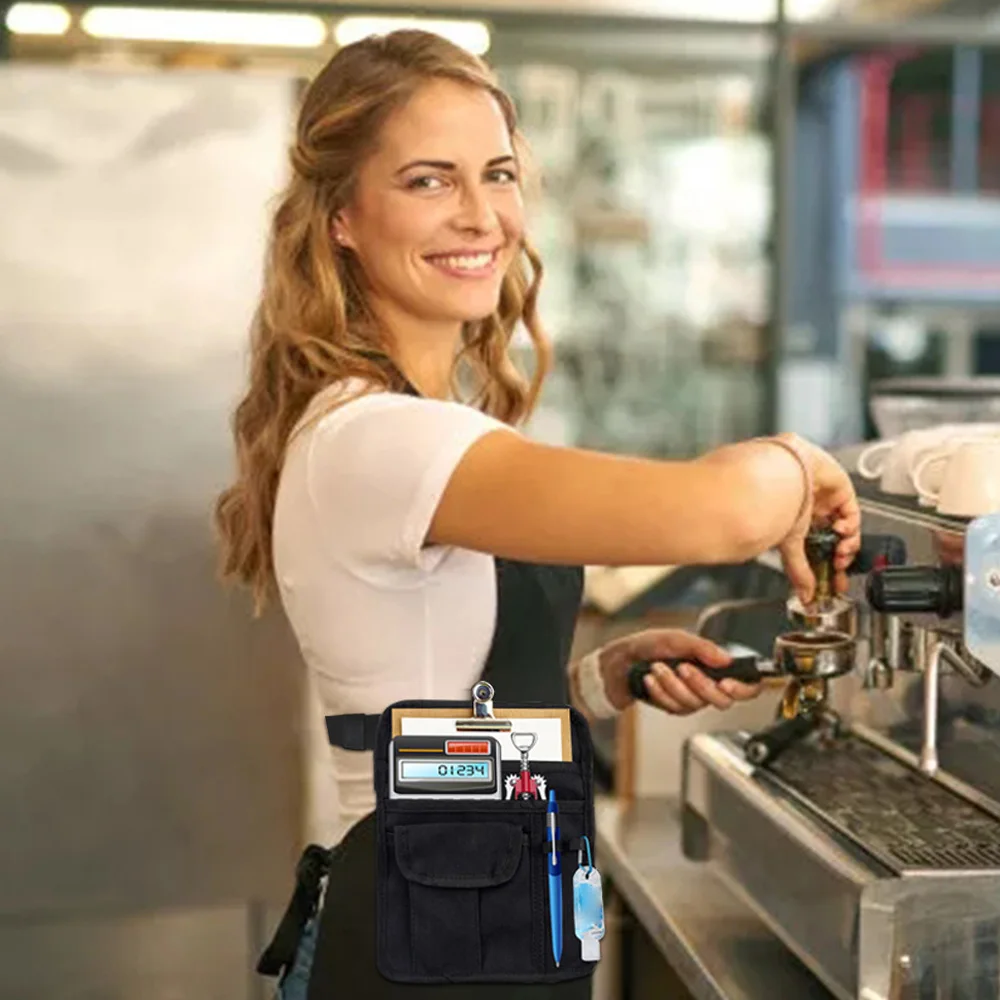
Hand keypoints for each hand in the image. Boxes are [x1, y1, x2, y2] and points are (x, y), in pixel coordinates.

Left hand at [598, 628, 761, 715]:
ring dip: (672, 685)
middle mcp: (707, 683)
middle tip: (682, 668)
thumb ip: (703, 648)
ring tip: (657, 668)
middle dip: (700, 684)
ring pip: (695, 704)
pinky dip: (661, 692)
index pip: (746, 684)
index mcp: (714, 665)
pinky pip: (675, 708)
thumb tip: (726, 658)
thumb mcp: (676, 638)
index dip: (744, 688)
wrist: (621, 661)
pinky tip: (651, 679)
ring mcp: (691, 697)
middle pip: (722, 700)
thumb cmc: (648, 646)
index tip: (727, 683)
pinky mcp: (675, 707)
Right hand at [776, 434, 860, 603]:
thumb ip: (800, 573)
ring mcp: (827, 502)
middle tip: (840, 573)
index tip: (832, 583)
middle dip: (839, 559)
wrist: (784, 476)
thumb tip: (805, 597)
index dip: (826, 567)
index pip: (816, 550)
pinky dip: (851, 525)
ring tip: (840, 553)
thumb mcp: (790, 546)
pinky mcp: (841, 490)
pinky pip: (853, 512)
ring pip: (847, 528)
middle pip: (834, 541)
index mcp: (796, 525)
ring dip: (846, 544)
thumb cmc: (778, 503)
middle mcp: (811, 512)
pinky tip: (841, 530)